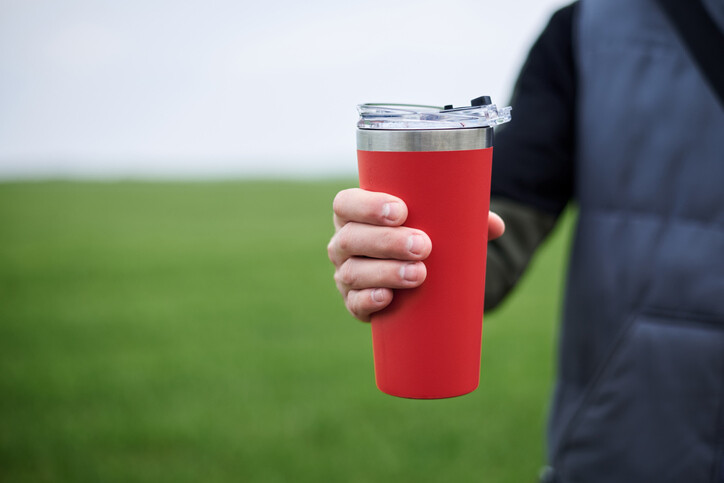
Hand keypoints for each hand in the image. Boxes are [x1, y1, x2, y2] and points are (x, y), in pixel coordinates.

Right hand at [327, 188, 504, 321]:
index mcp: (355, 215)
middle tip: (424, 246)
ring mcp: (346, 274)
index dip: (367, 206)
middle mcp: (344, 243)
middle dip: (386, 241)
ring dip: (385, 272)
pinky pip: (354, 304)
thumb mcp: (441, 225)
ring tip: (419, 274)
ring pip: (353, 272)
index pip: (346, 204)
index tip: (402, 211)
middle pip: (350, 238)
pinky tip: (387, 297)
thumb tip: (495, 225)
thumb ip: (466, 219)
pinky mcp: (355, 303)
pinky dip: (369, 300)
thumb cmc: (425, 238)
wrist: (419, 278)